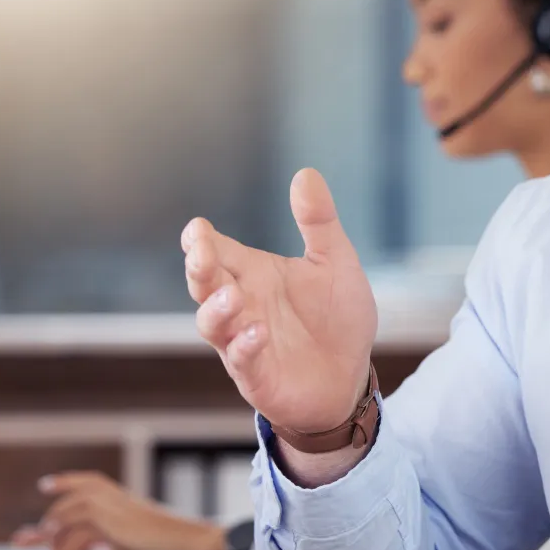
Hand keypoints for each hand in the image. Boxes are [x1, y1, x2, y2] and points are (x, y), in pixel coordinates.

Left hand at [11, 472, 229, 549]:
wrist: (196, 545)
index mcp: (131, 504)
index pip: (94, 483)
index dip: (69, 482)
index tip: (47, 485)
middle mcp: (122, 502)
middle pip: (76, 498)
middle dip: (47, 517)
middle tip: (23, 537)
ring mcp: (118, 511)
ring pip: (72, 511)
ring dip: (52, 532)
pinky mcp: (114, 525)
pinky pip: (76, 535)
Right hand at [182, 169, 377, 436]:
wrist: (351, 377)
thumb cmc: (338, 318)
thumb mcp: (335, 263)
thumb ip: (319, 222)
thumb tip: (306, 173)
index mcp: (254, 274)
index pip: (217, 251)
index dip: (201, 240)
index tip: (198, 228)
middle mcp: (241, 305)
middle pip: (204, 282)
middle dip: (198, 266)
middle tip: (200, 249)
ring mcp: (243, 341)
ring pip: (212, 323)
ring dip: (216, 308)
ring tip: (232, 295)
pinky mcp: (257, 374)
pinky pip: (241, 360)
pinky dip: (245, 346)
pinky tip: (258, 332)